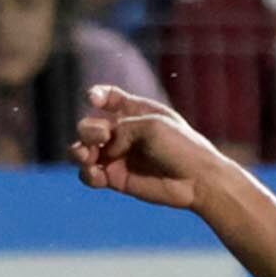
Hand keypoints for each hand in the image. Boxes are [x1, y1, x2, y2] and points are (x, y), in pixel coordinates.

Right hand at [71, 84, 235, 209]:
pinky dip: (87, 174)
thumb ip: (121, 130)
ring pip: (83, 150)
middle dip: (89, 129)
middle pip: (89, 125)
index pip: (107, 97)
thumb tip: (104, 151)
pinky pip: (89, 175)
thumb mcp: (151, 125)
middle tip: (104, 136)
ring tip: (89, 156)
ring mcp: (118, 157)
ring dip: (79, 151)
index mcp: (136, 112)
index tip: (92, 99)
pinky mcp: (115, 179)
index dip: (95, 95)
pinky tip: (97, 174)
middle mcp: (123, 133)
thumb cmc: (180, 146)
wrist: (197, 181)